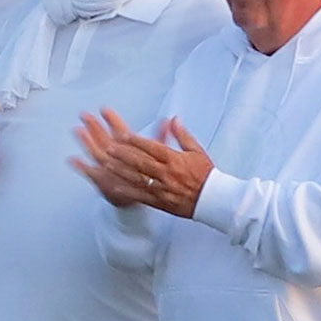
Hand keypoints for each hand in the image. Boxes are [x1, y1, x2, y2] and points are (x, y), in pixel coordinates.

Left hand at [72, 107, 213, 217]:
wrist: (213, 199)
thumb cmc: (206, 175)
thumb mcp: (197, 151)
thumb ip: (183, 135)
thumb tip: (174, 119)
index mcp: (175, 159)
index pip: (152, 147)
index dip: (137, 141)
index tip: (123, 134)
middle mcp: (166, 174)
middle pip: (141, 162)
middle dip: (124, 154)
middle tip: (109, 147)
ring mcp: (162, 188)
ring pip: (138, 178)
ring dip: (121, 170)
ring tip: (108, 163)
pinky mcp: (160, 201)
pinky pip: (141, 195)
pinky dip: (127, 191)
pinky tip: (115, 186)